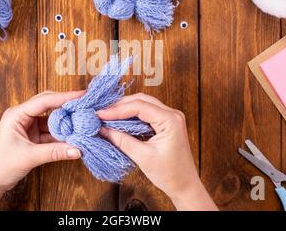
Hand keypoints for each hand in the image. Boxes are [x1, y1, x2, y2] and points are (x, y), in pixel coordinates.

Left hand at [0, 91, 83, 210]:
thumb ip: (54, 152)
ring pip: (51, 119)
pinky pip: (50, 131)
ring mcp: (28, 126)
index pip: (44, 101)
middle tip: (85, 104)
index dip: (64, 97)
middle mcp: (22, 116)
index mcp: (17, 114)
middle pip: (49, 105)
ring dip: (65, 122)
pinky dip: (61, 134)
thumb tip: (77, 149)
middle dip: (66, 105)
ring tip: (82, 121)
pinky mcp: (32, 137)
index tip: (81, 95)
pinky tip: (73, 136)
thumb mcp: (29, 157)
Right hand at [97, 93, 216, 210]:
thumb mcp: (142, 157)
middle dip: (120, 105)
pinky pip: (146, 112)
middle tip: (101, 113)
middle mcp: (172, 114)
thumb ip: (122, 141)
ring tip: (107, 115)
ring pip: (143, 104)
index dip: (117, 109)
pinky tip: (120, 120)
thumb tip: (103, 130)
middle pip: (141, 100)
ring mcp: (170, 117)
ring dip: (125, 108)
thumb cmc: (169, 173)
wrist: (185, 185)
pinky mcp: (166, 123)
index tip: (100, 115)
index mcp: (170, 120)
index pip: (139, 106)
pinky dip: (132, 115)